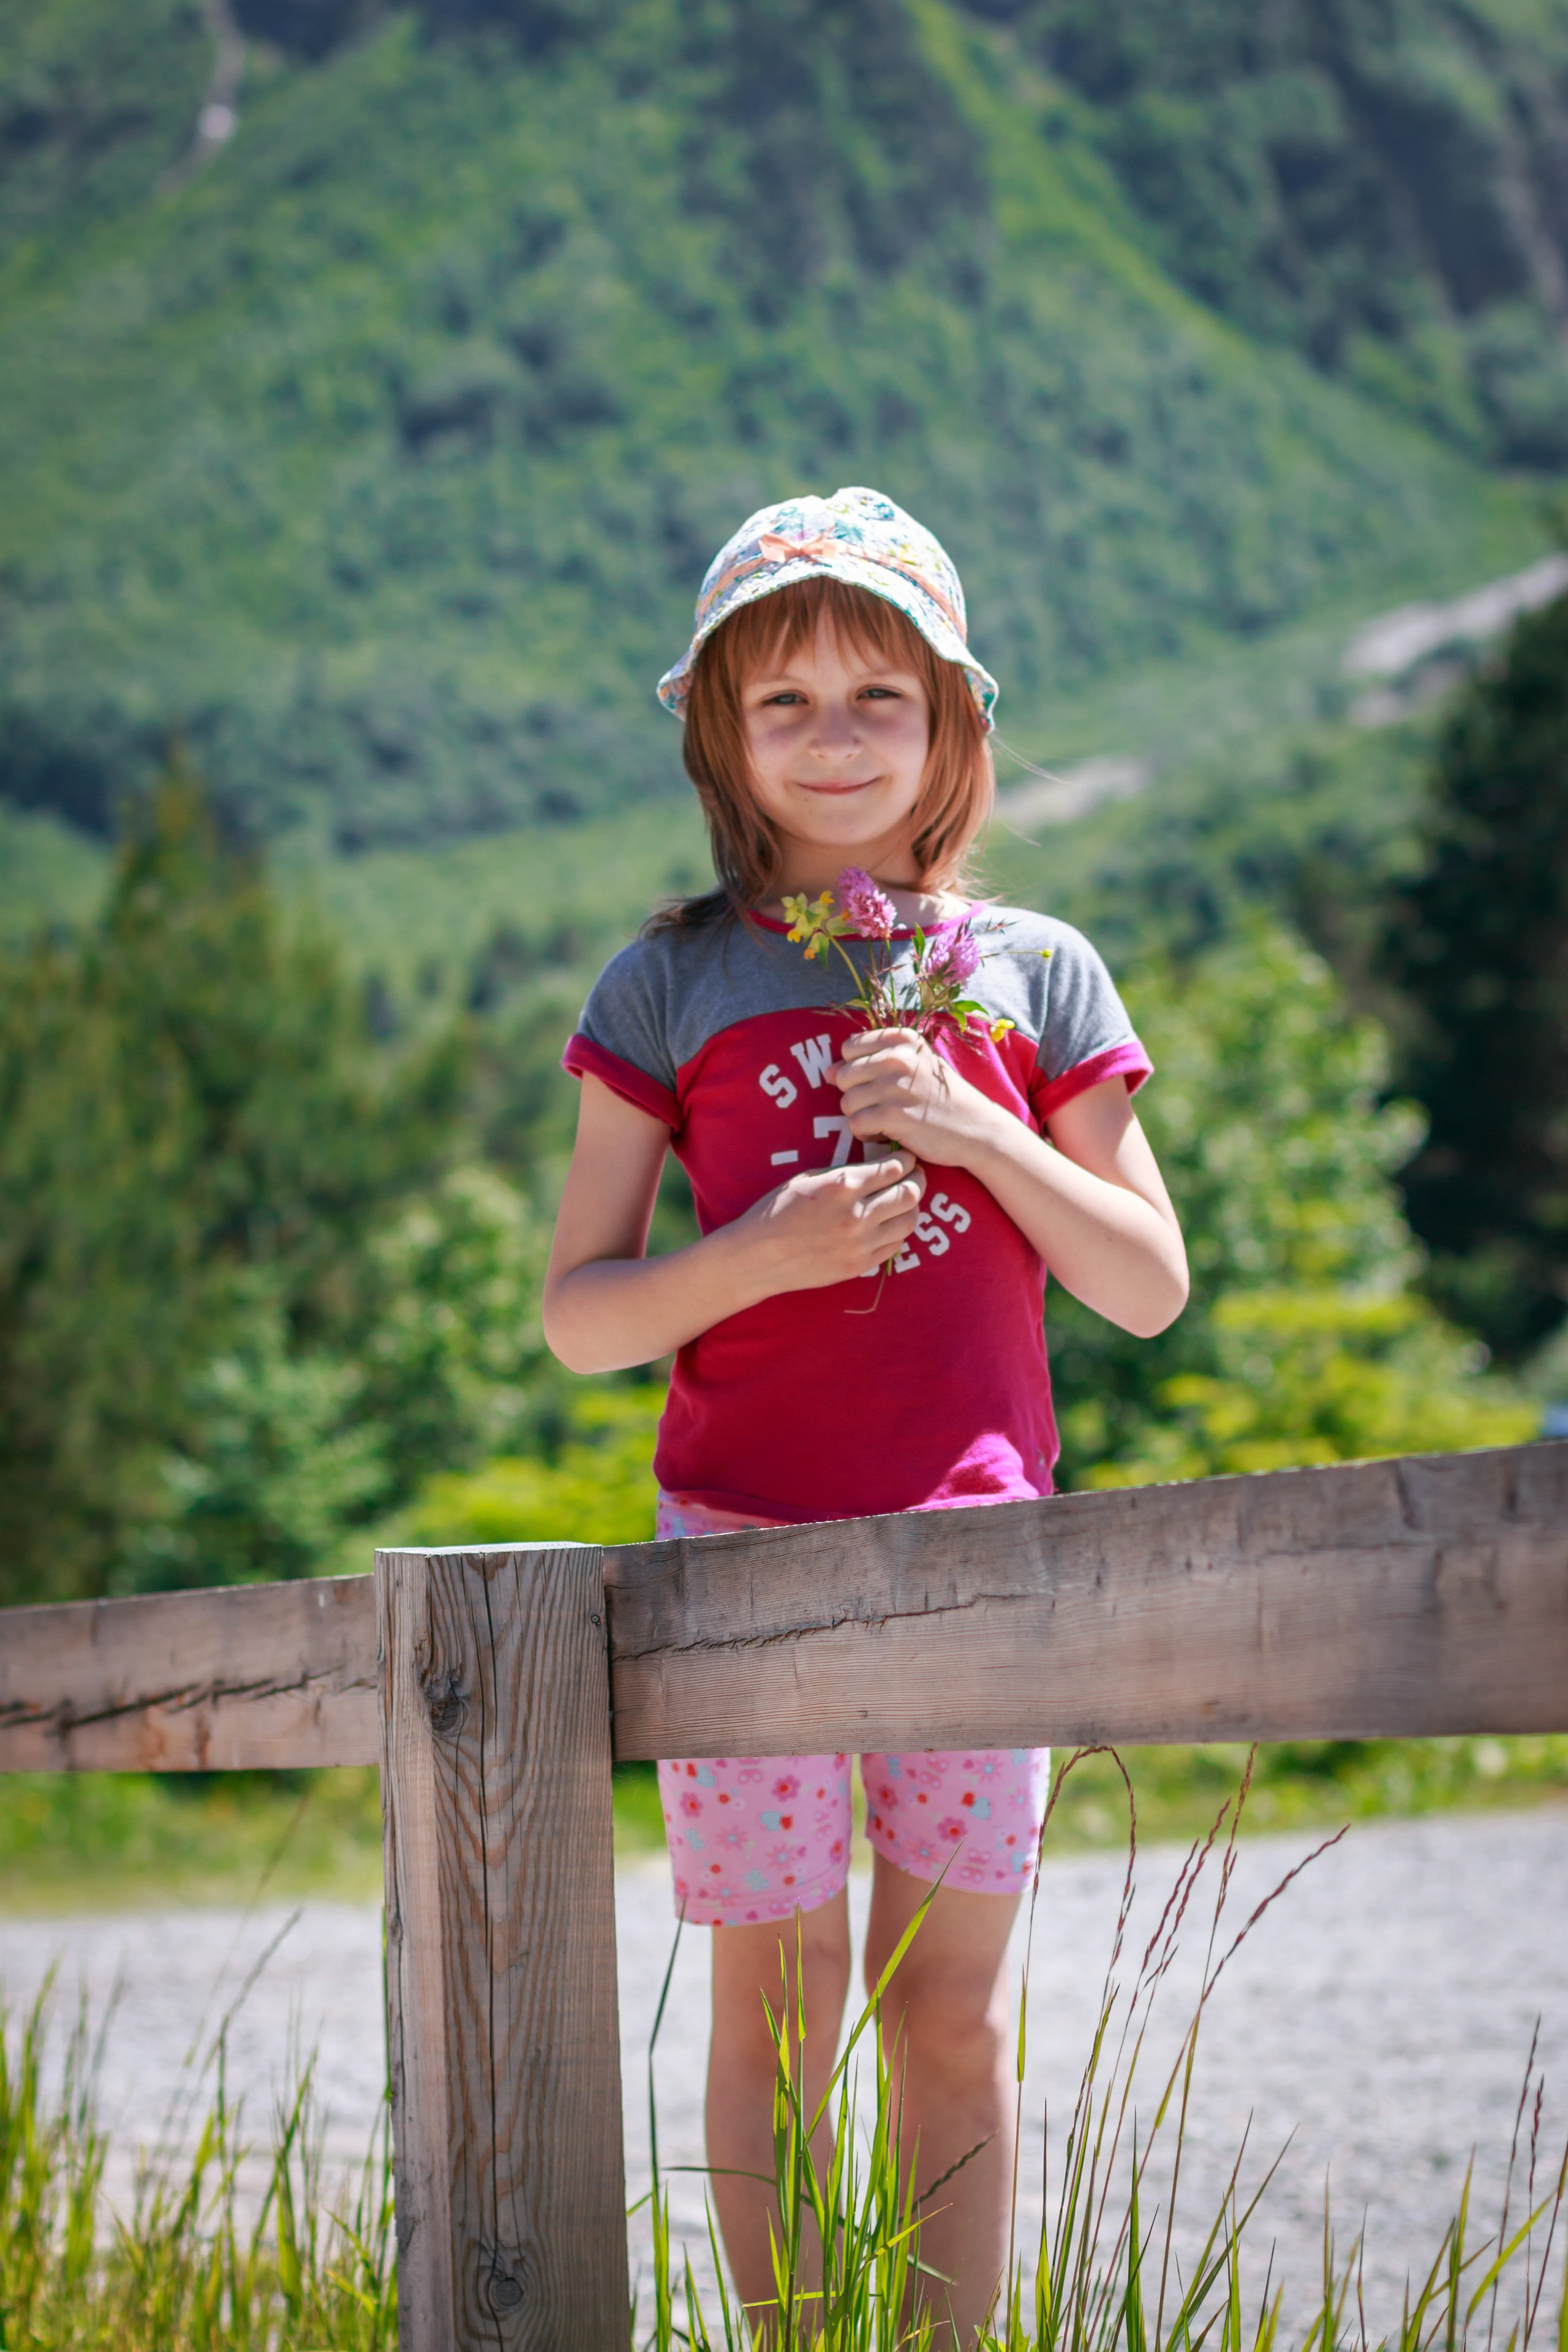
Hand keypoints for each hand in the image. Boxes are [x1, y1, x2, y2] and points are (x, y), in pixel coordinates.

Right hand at [728, 1151, 925, 1294]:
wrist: (756, 1256)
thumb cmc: (776, 1211)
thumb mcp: (808, 1179)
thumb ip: (844, 1173)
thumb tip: (876, 1165)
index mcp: (842, 1187)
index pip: (893, 1169)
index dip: (906, 1160)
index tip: (907, 1158)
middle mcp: (856, 1215)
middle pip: (910, 1194)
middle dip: (917, 1180)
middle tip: (915, 1176)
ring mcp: (859, 1244)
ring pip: (909, 1222)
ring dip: (911, 1207)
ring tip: (904, 1201)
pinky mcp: (858, 1265)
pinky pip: (894, 1246)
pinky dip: (897, 1232)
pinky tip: (889, 1225)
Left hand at [831, 1028, 1003, 1167]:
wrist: (975, 1127)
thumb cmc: (940, 1097)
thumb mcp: (916, 1065)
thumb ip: (871, 1061)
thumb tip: (827, 1072)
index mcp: (902, 1040)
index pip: (849, 1048)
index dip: (856, 1070)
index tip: (877, 1083)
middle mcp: (897, 1058)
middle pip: (843, 1076)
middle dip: (857, 1095)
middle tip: (883, 1106)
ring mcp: (895, 1087)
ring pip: (847, 1103)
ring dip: (862, 1116)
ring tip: (887, 1119)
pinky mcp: (894, 1116)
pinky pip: (856, 1124)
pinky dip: (868, 1134)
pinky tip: (888, 1133)